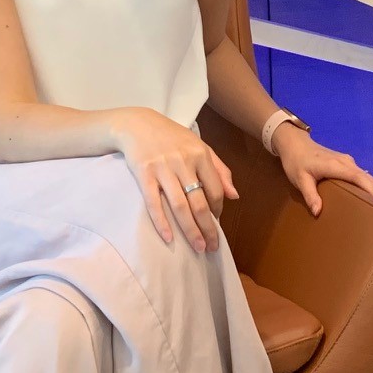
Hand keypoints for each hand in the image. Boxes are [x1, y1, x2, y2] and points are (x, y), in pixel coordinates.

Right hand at [111, 108, 237, 252]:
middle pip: (200, 202)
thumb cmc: (172, 138)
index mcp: (200, 155)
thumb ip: (219, 170)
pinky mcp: (144, 174)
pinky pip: (153, 203)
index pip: (215, 189)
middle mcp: (184, 162)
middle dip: (208, 227)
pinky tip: (169, 239)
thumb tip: (234, 196)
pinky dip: (162, 222)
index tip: (216, 222)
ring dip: (190, 230)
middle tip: (212, 247)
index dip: (218, 209)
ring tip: (198, 247)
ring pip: (180, 206)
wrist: (137, 124)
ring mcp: (163, 169)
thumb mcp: (200, 146)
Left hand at [274, 125, 372, 216]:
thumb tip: (318, 212)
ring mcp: (347, 161)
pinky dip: (365, 185)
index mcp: (337, 166)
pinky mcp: (345, 162)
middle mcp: (346, 162)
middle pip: (367, 178)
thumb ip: (310, 195)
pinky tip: (362, 197)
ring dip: (371, 190)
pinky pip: (360, 175)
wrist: (294, 143)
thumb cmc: (296, 161)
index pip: (360, 178)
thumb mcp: (300, 180)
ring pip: (365, 176)